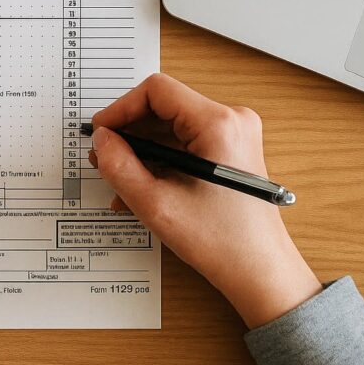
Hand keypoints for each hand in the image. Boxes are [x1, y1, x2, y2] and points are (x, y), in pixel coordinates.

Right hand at [88, 73, 320, 328]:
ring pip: (170, 127)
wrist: (262, 273)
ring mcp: (233, 135)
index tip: (101, 132)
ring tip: (119, 180)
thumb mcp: (156, 204)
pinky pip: (184, 143)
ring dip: (141, 151)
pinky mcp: (230, 151)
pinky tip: (140, 188)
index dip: (121, 108)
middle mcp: (231, 121)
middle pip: (163, 107)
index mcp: (219, 124)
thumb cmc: (224, 243)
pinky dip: (159, 160)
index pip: (157, 91)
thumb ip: (119, 166)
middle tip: (104, 157)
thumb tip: (101, 139)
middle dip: (129, 132)